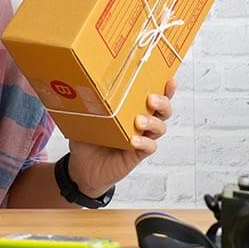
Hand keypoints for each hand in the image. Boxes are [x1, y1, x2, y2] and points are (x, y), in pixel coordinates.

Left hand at [66, 79, 176, 198]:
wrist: (83, 167)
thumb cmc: (86, 138)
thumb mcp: (84, 117)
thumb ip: (85, 104)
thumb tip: (78, 86)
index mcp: (130, 108)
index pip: (151, 95)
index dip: (163, 88)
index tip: (169, 80)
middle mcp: (140, 121)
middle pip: (163, 110)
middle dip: (163, 102)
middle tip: (151, 99)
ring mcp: (141, 137)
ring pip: (160, 127)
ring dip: (153, 122)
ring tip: (139, 120)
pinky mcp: (137, 154)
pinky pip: (149, 147)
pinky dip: (145, 142)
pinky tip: (134, 140)